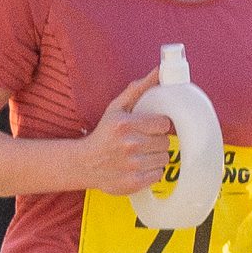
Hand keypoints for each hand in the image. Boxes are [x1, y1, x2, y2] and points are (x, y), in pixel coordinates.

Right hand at [74, 71, 179, 195]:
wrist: (85, 163)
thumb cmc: (104, 134)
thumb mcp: (116, 108)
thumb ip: (139, 89)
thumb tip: (159, 71)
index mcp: (126, 124)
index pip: (164, 124)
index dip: (160, 126)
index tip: (152, 127)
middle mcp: (130, 145)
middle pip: (166, 142)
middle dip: (158, 141)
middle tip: (145, 141)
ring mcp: (132, 165)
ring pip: (165, 158)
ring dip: (156, 156)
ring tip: (142, 153)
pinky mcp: (134, 182)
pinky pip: (159, 174)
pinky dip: (152, 171)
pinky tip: (140, 166)